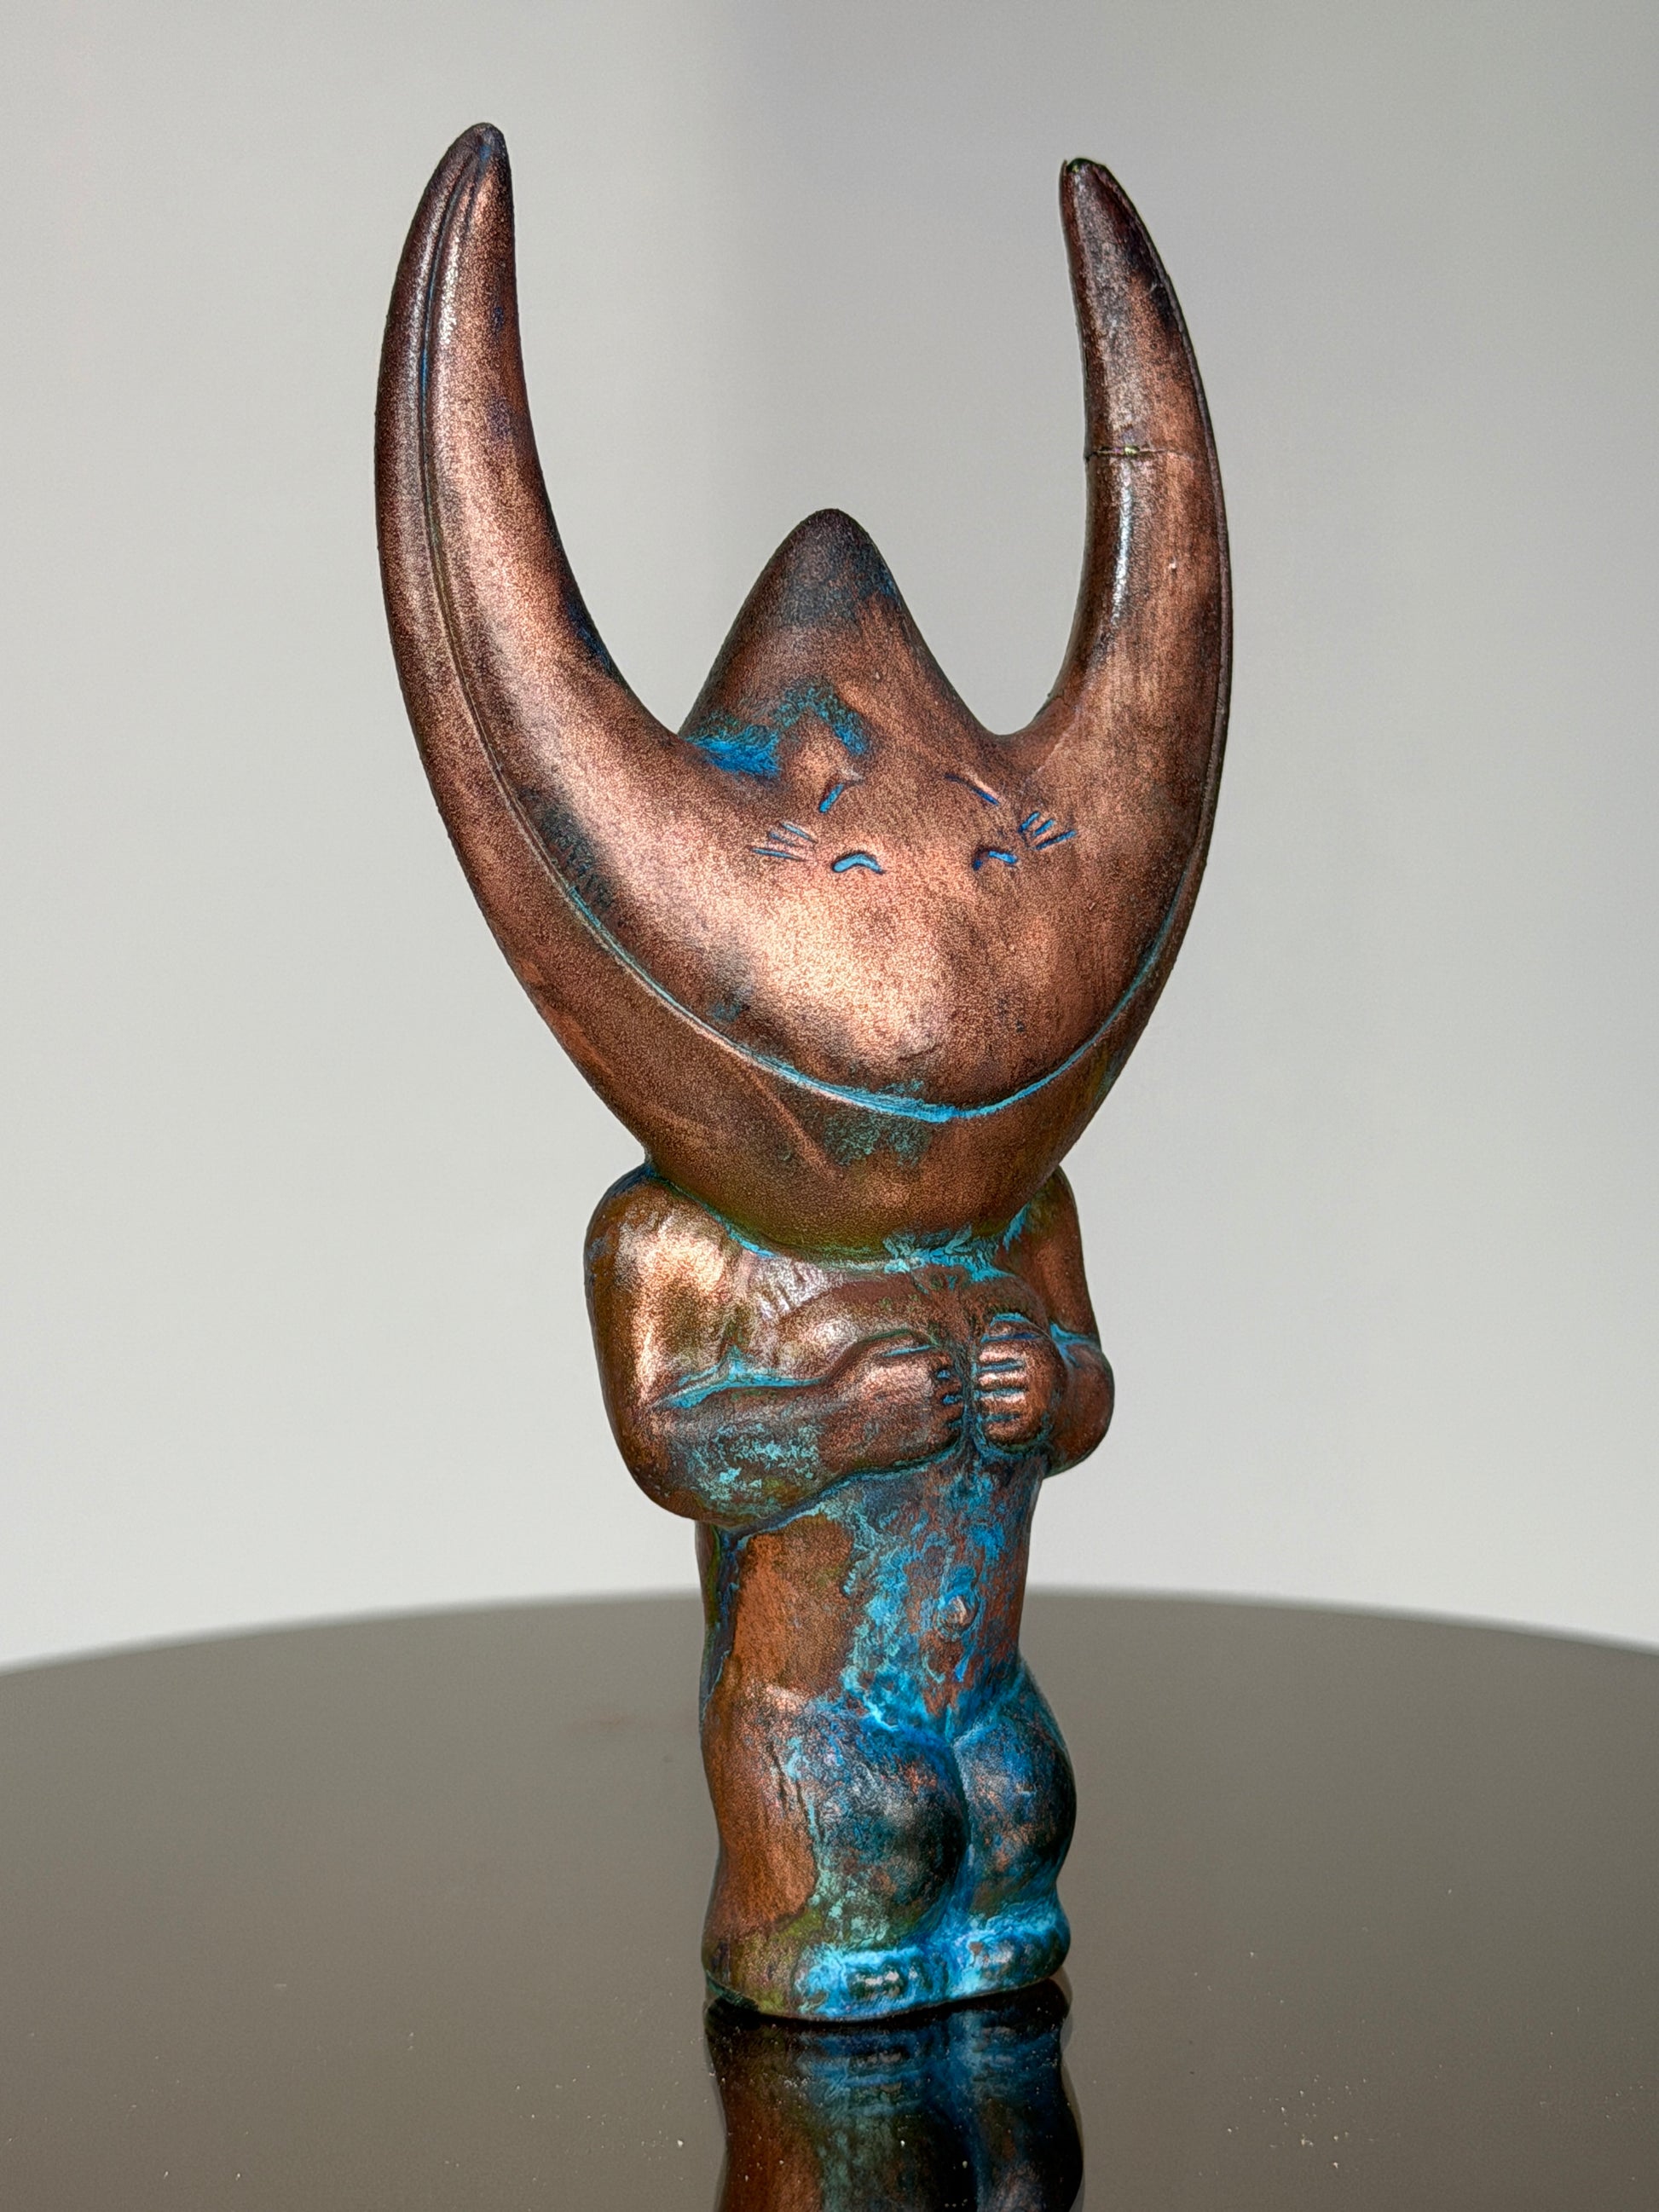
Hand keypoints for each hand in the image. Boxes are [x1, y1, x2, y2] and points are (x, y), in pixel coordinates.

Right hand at [822, 1332, 963, 1473]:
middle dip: (945, 1385)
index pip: (946, 1360)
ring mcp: (933, 1417)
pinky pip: (953, 1432)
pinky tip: (926, 1428)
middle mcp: (931, 1390)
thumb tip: (923, 1341)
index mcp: (920, 1365)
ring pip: (959, 1408)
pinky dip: (947, 1429)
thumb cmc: (845, 1387)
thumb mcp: (867, 1351)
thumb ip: (900, 1340)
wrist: (832, 1430)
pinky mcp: (930, 1443)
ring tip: (925, 1412)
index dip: (936, 1365)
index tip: (923, 1373)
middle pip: (956, 1384)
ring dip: (948, 1407)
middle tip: (924, 1394)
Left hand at [972, 1317, 1065, 1454]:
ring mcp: (1036, 1406)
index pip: (984, 1353)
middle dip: (981, 1380)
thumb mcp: (1032, 1336)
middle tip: (989, 1383)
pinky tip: (998, 1419)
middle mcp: (1038, 1378)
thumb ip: (1007, 1326)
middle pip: (982, 1379)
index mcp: (1037, 1352)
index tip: (991, 1361)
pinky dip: (988, 1425)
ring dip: (982, 1402)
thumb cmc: (1042, 1363)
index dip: (983, 1357)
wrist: (1075, 1399)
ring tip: (993, 1398)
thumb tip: (989, 1333)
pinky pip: (991, 1428)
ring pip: (984, 1403)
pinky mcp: (1030, 1430)